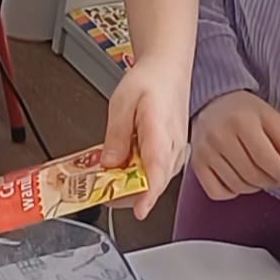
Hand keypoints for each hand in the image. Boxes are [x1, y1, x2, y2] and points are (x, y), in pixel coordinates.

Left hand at [101, 56, 188, 219]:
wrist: (168, 69)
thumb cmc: (149, 81)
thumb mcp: (121, 103)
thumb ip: (116, 136)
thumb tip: (109, 164)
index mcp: (161, 129)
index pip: (159, 169)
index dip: (149, 194)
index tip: (139, 210)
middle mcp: (174, 145)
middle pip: (155, 181)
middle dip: (129, 194)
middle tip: (102, 193)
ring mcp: (177, 151)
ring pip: (156, 179)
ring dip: (133, 185)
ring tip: (108, 181)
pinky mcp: (174, 153)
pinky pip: (157, 171)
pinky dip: (140, 175)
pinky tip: (125, 169)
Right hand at [191, 90, 279, 198]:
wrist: (211, 103)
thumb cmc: (245, 111)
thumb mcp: (272, 118)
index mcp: (241, 120)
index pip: (267, 159)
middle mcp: (218, 136)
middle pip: (253, 175)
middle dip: (272, 181)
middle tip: (279, 175)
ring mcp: (204, 152)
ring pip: (238, 186)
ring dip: (255, 186)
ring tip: (260, 173)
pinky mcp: (196, 164)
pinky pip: (217, 193)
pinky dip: (232, 191)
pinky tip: (239, 177)